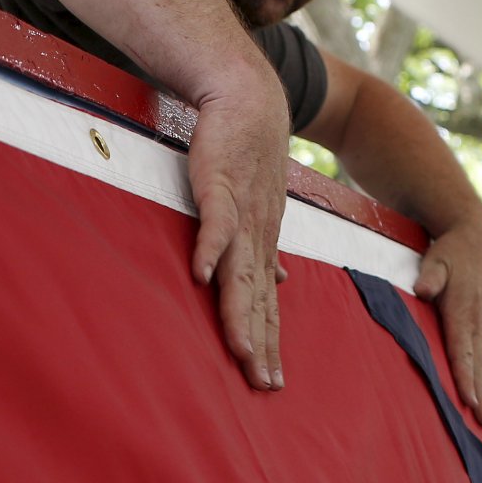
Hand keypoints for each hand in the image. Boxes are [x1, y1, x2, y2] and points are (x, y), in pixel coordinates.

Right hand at [186, 70, 289, 392]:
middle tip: (265, 384)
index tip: (272, 382)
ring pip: (241, 271)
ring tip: (242, 350)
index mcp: (262, 244)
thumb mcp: (258, 209)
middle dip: (263, 343)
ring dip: (240, 312)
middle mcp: (257, 236)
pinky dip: (210, 248)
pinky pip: (215, 222)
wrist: (248, 98)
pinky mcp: (219, 185)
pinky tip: (201, 276)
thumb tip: (280, 285)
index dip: (269, 342)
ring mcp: (240, 213)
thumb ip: (263, 250)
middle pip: (258, 300)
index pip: (266, 304)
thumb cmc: (248, 155)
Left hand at [416, 216, 481, 424]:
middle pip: (479, 365)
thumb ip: (430, 275)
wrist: (479, 237)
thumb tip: (423, 289)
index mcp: (463, 310)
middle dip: (481, 395)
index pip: (462, 349)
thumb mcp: (437, 257)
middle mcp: (477, 322)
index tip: (467, 399)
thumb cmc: (452, 250)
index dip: (465, 375)